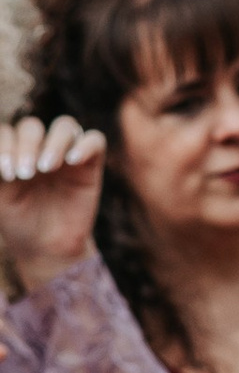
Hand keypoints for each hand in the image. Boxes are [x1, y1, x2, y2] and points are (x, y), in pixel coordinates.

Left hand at [0, 117, 104, 293]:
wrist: (47, 247)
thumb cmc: (18, 220)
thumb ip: (0, 169)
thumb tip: (1, 158)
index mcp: (14, 150)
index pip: (8, 132)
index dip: (5, 146)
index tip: (6, 173)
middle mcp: (39, 146)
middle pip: (32, 126)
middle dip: (27, 146)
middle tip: (26, 174)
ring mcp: (66, 153)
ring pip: (64, 126)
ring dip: (53, 143)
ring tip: (46, 167)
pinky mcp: (90, 164)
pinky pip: (95, 140)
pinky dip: (85, 145)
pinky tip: (73, 160)